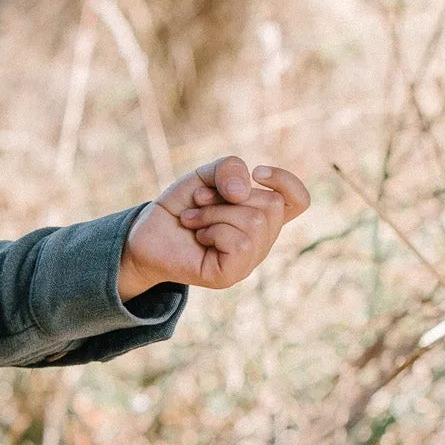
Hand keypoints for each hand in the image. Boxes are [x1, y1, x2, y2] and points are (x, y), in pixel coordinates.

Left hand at [117, 156, 309, 298]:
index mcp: (263, 217)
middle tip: (200, 203)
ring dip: (215, 213)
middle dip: (229, 196)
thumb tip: (243, 192)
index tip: (257, 172)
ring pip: (255, 222)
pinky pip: (240, 242)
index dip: (287, 182)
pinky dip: (214, 230)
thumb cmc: (181, 206)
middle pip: (272, 205)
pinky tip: (199, 237)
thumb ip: (229, 168)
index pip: (299, 201)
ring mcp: (248, 261)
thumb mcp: (206, 175)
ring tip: (194, 220)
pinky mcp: (231, 275)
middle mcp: (261, 241)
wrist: (145, 232)